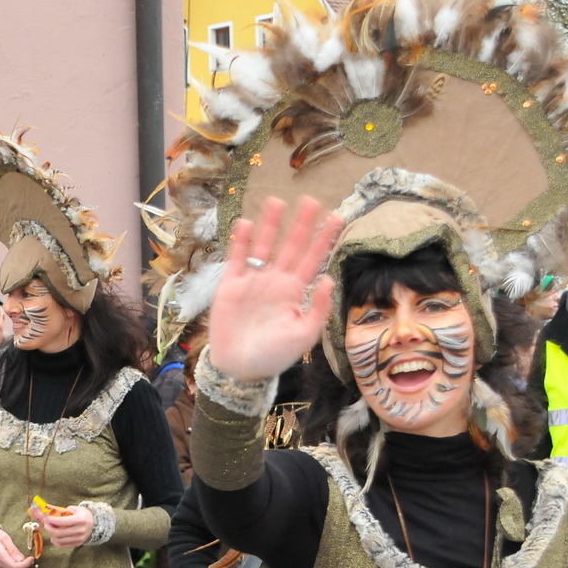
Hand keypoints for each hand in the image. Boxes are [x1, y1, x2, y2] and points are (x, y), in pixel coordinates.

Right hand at [0, 528, 34, 567]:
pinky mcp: (0, 563)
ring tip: (24, 555)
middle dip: (25, 565)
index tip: (31, 558)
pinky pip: (10, 566)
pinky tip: (17, 556)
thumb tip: (21, 558)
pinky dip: (16, 563)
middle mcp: (0, 562)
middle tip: (29, 557)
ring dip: (21, 564)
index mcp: (1, 555)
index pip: (16, 566)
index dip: (26, 564)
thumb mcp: (4, 538)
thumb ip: (13, 549)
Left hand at [30, 503, 94, 548]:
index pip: (62, 521)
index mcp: (80, 520)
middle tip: (46, 524)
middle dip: (49, 528)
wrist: (94, 523)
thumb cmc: (83, 514)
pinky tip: (54, 536)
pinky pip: (62, 545)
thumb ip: (62, 511)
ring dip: (52, 535)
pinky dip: (56, 542)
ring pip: (59, 540)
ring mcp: (79, 539)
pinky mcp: (77, 544)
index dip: (51, 520)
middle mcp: (80, 530)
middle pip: (59, 533)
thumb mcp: (74, 509)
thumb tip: (48, 513)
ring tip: (50, 530)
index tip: (47, 518)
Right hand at [202, 196, 343, 381]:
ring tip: (277, 202)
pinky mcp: (232, 285)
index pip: (313, 259)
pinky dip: (241, 241)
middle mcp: (276, 281)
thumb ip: (317, 308)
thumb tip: (328, 278)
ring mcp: (254, 281)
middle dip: (301, 224)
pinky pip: (237, 258)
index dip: (324, 239)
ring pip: (264, 246)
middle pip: (291, 246)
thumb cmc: (274, 355)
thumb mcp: (304, 335)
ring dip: (270, 225)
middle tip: (311, 200)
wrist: (240, 367)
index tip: (336, 217)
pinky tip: (246, 223)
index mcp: (295, 292)